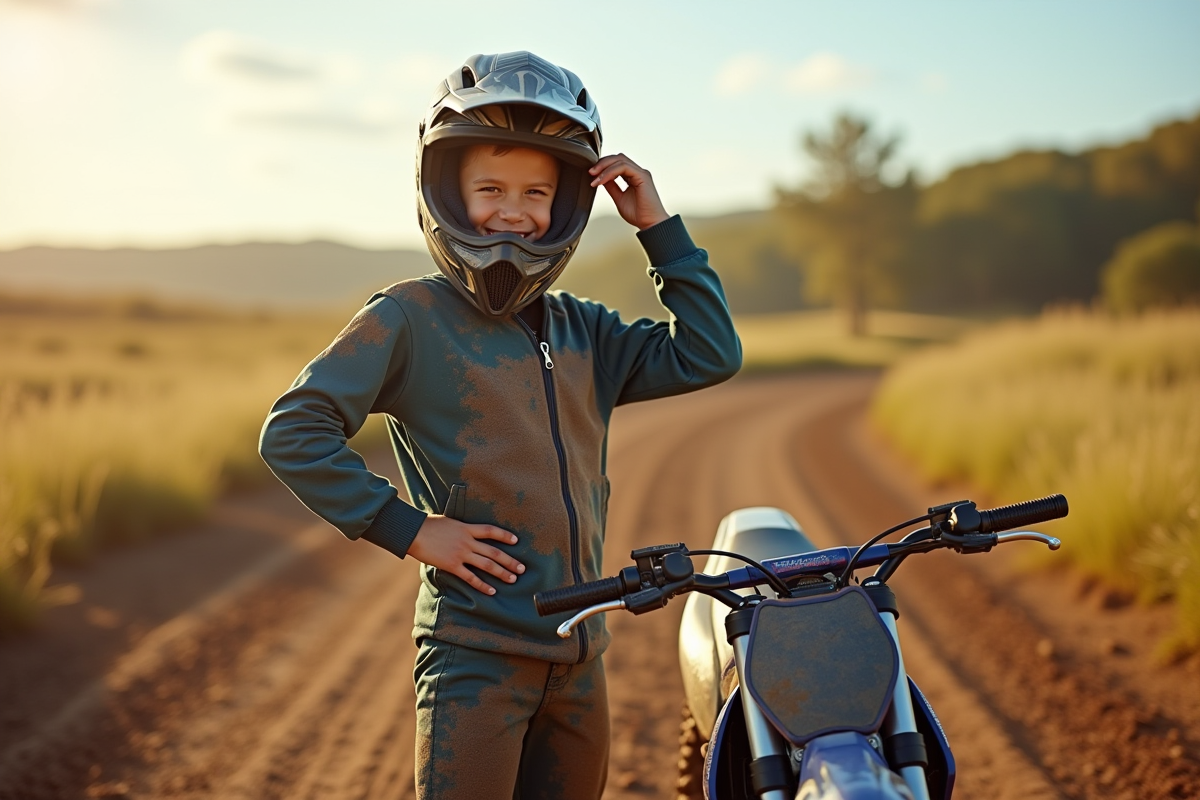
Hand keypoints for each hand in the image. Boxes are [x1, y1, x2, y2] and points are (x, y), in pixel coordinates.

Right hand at [406, 515, 525, 595]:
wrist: (413, 532)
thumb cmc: (428, 525)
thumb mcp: (449, 522)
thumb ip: (461, 529)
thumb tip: (467, 532)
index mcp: (466, 528)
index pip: (491, 531)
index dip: (505, 535)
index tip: (516, 541)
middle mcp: (467, 541)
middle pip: (494, 552)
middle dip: (510, 561)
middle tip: (522, 568)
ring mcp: (460, 554)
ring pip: (487, 565)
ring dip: (501, 573)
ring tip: (513, 579)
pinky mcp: (452, 565)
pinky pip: (471, 578)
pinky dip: (483, 585)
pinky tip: (492, 591)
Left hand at [589, 153, 670, 230]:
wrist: (650, 224)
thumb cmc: (639, 215)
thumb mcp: (619, 198)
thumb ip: (612, 187)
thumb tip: (601, 179)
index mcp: (633, 177)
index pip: (616, 164)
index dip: (603, 167)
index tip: (592, 176)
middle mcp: (637, 173)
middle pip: (617, 158)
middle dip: (602, 163)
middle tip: (591, 172)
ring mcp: (640, 173)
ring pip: (620, 160)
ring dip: (604, 167)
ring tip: (594, 176)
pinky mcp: (642, 176)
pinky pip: (623, 167)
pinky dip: (610, 172)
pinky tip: (602, 180)